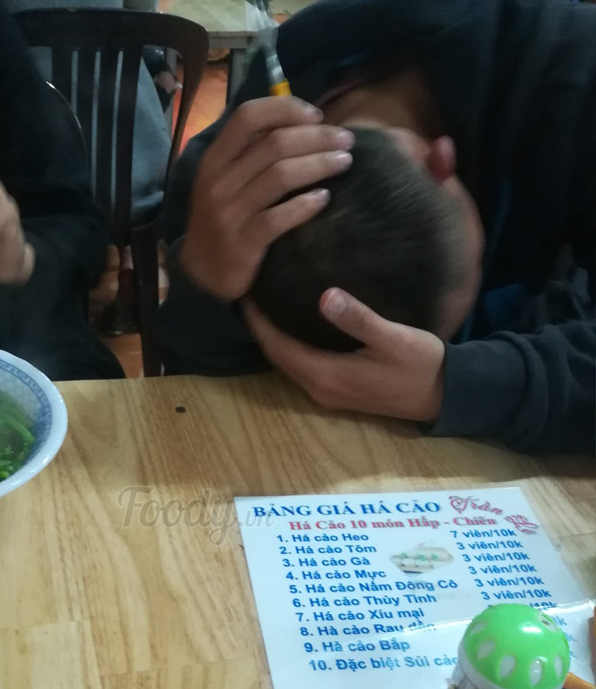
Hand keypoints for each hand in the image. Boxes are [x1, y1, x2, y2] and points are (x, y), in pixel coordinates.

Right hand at [180, 97, 353, 300]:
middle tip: (346, 140)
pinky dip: (306, 205)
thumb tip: (302, 123)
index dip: (286, 109)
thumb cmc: (222, 220)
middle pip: (274, 144)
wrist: (202, 273)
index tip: (318, 116)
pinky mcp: (243, 243)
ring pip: (281, 175)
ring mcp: (229, 213)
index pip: (248, 116)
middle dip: (317, 137)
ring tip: (345, 162)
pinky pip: (279, 218)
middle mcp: (219, 181)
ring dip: (320, 164)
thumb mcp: (224, 181)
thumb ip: (250, 153)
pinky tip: (324, 199)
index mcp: (214, 159)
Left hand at [243, 288, 444, 422]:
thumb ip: (358, 319)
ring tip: (264, 306)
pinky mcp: (337, 391)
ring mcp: (328, 393)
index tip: (244, 293)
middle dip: (260, 328)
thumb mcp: (392, 337)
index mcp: (327, 375)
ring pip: (287, 364)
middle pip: (276, 357)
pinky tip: (291, 325)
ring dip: (273, 339)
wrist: (444, 395)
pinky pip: (301, 367)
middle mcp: (320, 388)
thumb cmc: (421, 364)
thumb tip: (325, 297)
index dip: (258, 322)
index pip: (278, 347)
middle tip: (249, 293)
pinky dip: (289, 347)